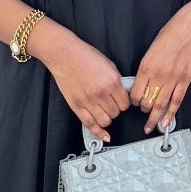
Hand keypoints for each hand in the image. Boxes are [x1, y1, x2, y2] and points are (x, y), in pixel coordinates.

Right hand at [30, 21, 130, 139]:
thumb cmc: (86, 56)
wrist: (65, 55)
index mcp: (112, 82)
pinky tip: (105, 136)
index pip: (125, 104)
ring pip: (105, 121)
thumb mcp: (109, 65)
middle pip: (116, 113)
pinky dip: (99, 132)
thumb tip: (123, 94)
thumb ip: (117, 81)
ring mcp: (88, 101)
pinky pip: (90, 124)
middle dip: (115, 109)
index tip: (121, 101)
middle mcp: (101, 94)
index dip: (124, 103)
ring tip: (105, 111)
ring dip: (107, 118)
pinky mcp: (76, 106)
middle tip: (111, 103)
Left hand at [134, 0, 190, 131]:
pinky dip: (170, 114)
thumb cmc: (168, 35)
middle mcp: (158, 75)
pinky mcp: (185, 80)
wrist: (189, 28)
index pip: (136, 92)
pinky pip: (176, 101)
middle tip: (143, 111)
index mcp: (146, 66)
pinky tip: (165, 123)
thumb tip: (142, 84)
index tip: (134, 102)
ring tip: (150, 126)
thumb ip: (146, 68)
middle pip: (147, 101)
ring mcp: (172, 79)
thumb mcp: (150, 51)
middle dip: (143, 109)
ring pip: (160, 105)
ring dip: (153, 117)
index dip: (133, 101)